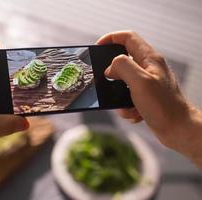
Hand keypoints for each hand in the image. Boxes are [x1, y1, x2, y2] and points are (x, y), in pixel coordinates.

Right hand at [97, 31, 201, 166]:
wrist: (179, 130)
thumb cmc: (164, 106)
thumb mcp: (139, 82)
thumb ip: (123, 67)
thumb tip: (110, 68)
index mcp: (149, 59)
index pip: (127, 37)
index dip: (110, 38)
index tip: (97, 48)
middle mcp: (149, 67)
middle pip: (123, 60)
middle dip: (112, 74)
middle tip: (106, 82)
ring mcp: (148, 82)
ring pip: (123, 81)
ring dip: (118, 94)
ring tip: (124, 105)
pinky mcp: (146, 96)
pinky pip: (128, 96)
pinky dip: (126, 105)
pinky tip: (134, 113)